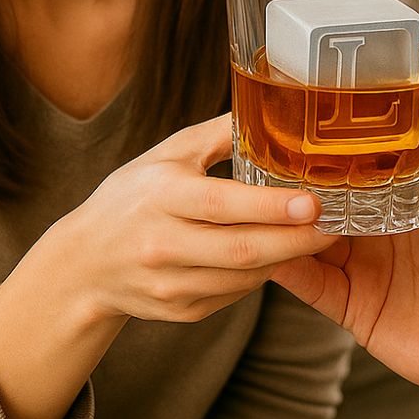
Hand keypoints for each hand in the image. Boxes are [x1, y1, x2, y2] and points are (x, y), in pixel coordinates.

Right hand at [64, 112, 334, 323]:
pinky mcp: (180, 310)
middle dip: (296, 240)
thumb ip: (218, 134)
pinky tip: (278, 255)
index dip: (270, 207)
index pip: (223, 205)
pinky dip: (261, 275)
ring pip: (244, 278)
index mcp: (161, 197)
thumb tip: (268, 107)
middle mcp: (163, 245)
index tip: (313, 202)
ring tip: (317, 237)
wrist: (84, 262)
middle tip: (334, 224)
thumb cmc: (131, 196)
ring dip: (285, 259)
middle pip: (242, 250)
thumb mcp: (167, 154)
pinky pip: (234, 295)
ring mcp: (170, 284)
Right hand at [272, 43, 418, 418]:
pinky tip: (261, 242)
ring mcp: (361, 264)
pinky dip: (282, 263)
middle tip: (257, 142)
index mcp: (402, 188)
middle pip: (316, 191)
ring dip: (278, 214)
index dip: (325, 131)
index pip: (351, 154)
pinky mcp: (351, 304)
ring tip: (251, 188)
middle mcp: (375, 221)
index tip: (297, 100)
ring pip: (301, 232)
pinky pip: (306, 282)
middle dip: (287, 170)